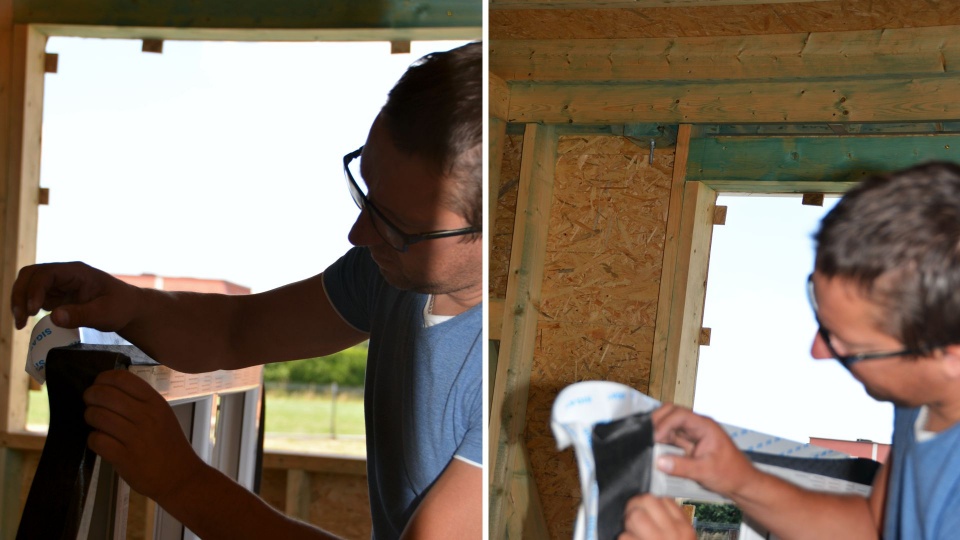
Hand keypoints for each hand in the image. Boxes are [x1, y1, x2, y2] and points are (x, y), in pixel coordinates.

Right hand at [10, 262, 137, 330]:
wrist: (128, 308)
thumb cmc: (121, 307)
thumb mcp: (106, 313)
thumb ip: (82, 315)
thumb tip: (54, 317)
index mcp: (77, 272)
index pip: (47, 274)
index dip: (35, 290)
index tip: (33, 311)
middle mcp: (64, 274)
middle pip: (31, 275)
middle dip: (20, 294)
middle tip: (21, 319)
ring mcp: (58, 284)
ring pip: (28, 285)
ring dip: (19, 301)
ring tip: (20, 323)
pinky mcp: (55, 295)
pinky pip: (33, 296)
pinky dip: (25, 307)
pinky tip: (25, 321)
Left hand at [83, 370, 204, 501]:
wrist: (180, 477)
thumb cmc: (169, 444)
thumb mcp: (163, 415)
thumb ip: (141, 402)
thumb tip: (109, 390)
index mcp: (156, 403)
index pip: (123, 379)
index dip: (104, 378)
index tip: (98, 384)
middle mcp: (146, 416)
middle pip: (105, 395)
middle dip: (90, 396)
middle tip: (90, 401)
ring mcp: (135, 437)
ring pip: (97, 416)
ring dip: (90, 416)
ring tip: (94, 421)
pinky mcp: (124, 458)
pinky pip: (97, 440)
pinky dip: (93, 439)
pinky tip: (99, 440)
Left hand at [618, 494, 695, 539]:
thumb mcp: (684, 536)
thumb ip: (674, 520)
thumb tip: (658, 502)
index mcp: (684, 528)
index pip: (665, 500)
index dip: (651, 501)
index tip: (646, 508)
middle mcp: (672, 533)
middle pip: (648, 501)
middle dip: (636, 506)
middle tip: (633, 515)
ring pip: (634, 516)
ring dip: (628, 523)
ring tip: (631, 529)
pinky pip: (624, 535)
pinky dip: (625, 538)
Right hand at [651, 404, 756, 497]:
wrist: (742, 483)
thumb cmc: (731, 473)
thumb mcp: (706, 471)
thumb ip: (682, 467)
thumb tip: (659, 462)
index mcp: (705, 426)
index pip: (679, 414)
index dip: (664, 424)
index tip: (655, 438)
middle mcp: (697, 426)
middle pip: (672, 413)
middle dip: (658, 422)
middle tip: (647, 437)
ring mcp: (692, 434)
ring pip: (669, 424)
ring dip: (659, 433)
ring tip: (650, 446)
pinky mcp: (688, 444)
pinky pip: (671, 438)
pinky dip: (662, 442)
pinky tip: (657, 451)